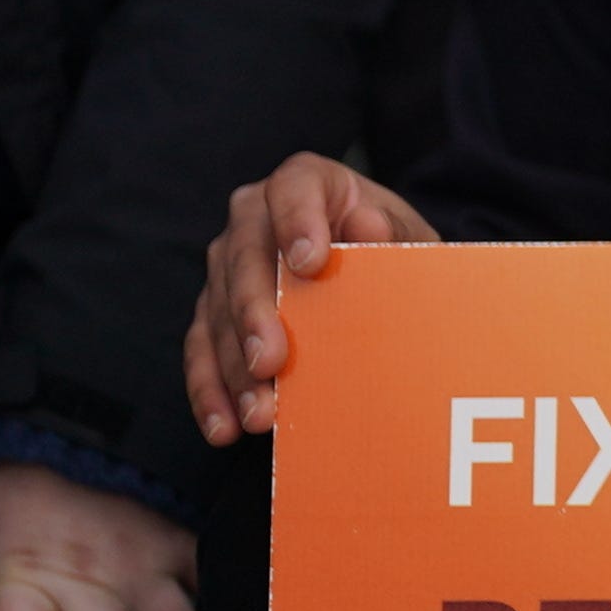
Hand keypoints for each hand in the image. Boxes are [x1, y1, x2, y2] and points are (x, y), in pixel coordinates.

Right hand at [184, 150, 442, 445]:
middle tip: (270, 360)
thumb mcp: (408, 239)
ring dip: (234, 368)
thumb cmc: (393, 249)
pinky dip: (212, 392)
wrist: (378, 271)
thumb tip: (369, 228)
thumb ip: (393, 233)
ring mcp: (227, 265)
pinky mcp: (213, 311)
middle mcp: (255, 217)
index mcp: (308, 184)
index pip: (294, 188)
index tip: (310, 263)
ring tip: (259, 414)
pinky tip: (225, 426)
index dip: (297, 220)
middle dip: (254, 313)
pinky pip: (202, 351)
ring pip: (218, 312)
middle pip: (243, 258)